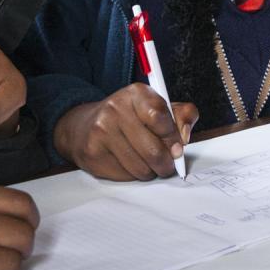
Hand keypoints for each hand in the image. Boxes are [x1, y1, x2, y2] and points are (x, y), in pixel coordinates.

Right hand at [53, 84, 198, 180]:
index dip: (173, 138)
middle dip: (166, 163)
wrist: (85, 126)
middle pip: (154, 150)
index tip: (178, 147)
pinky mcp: (93, 153)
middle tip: (167, 163)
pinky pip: (125, 176)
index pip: (160, 117)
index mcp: (137, 93)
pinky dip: (132, 175)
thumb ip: (182, 116)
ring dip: (149, 171)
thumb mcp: (158, 108)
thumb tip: (185, 137)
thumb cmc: (130, 118)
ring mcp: (102, 131)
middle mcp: (116, 108)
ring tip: (146, 161)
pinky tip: (127, 162)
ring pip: (141, 168)